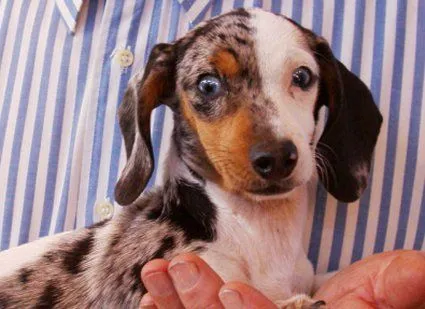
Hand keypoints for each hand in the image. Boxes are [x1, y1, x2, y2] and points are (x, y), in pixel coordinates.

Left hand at [140, 250, 424, 308]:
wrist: (370, 304)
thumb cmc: (385, 300)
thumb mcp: (400, 289)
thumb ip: (402, 283)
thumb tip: (418, 271)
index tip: (233, 291)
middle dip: (204, 306)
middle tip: (180, 267)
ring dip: (180, 304)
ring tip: (156, 274)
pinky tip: (154, 296)